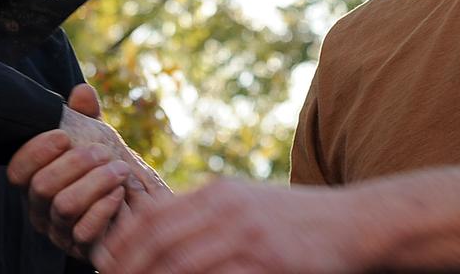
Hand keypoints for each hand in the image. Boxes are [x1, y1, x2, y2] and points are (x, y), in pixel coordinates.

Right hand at [7, 84, 168, 256]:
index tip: (65, 136)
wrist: (136, 210)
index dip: (37, 151)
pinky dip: (104, 208)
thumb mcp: (97, 140)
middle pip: (41, 186)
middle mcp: (42, 210)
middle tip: (103, 152)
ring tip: (120, 170)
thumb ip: (86, 117)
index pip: (18, 170)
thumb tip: (82, 91)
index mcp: (37, 181)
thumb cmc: (105, 171)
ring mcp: (61, 232)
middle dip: (75, 163)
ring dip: (96, 182)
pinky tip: (120, 193)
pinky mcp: (83, 249)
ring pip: (64, 206)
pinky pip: (85, 232)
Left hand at [91, 178, 365, 273]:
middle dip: (130, 271)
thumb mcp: (247, 203)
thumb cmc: (297, 220)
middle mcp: (228, 210)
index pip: (152, 217)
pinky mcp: (271, 262)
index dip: (122, 245)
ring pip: (182, 266)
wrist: (356, 222)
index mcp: (218, 194)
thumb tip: (156, 228)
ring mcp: (250, 237)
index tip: (104, 267)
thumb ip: (206, 215)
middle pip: (159, 244)